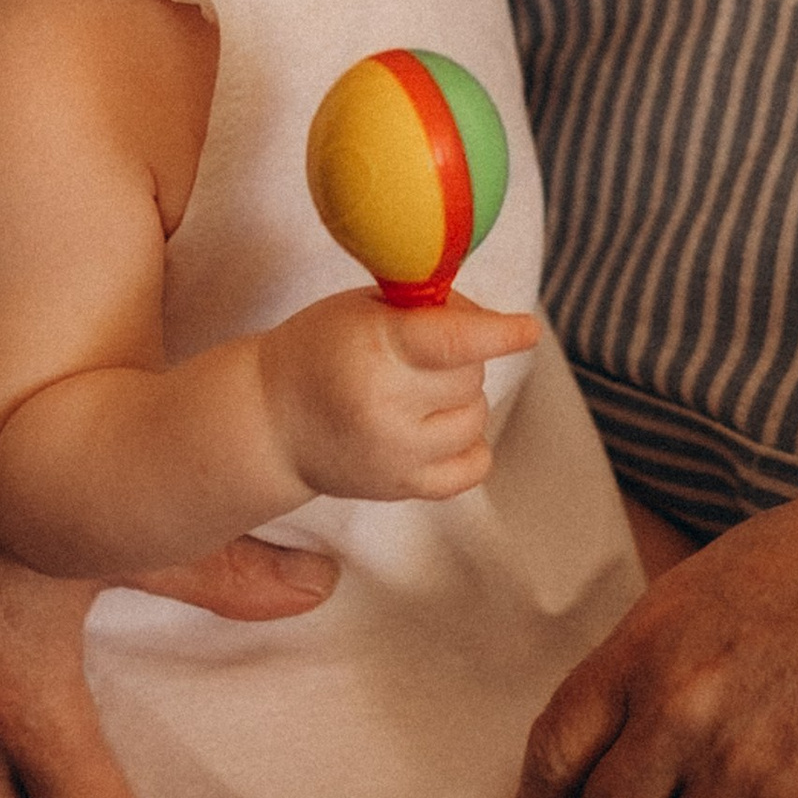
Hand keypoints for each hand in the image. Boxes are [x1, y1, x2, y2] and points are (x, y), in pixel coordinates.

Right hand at [260, 287, 541, 504]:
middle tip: (419, 355)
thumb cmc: (319, 350)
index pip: (453, 342)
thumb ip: (426, 308)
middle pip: (471, 376)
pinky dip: (468, 444)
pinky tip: (438, 427)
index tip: (526, 329)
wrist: (271, 421)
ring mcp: (396, 454)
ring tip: (417, 391)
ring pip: (476, 417)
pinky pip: (474, 467)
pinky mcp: (403, 488)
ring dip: (461, 399)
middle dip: (459, 359)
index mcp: (374, 350)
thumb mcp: (362, 309)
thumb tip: (492, 322)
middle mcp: (386, 407)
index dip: (498, 333)